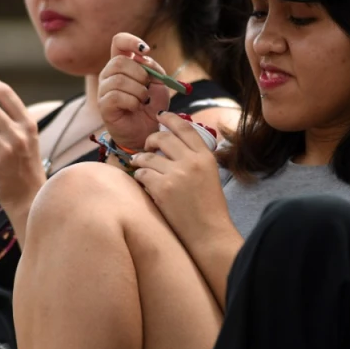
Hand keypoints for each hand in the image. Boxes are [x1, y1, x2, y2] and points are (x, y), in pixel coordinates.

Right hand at [98, 33, 170, 151]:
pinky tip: (135, 107)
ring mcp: (104, 89)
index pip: (119, 42)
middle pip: (119, 62)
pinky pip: (116, 96)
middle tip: (147, 87)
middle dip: (140, 74)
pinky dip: (132, 102)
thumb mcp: (159, 84)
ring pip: (118, 80)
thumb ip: (153, 69)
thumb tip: (144, 59)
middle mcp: (109, 74)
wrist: (148, 130)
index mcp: (122, 64)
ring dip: (138, 91)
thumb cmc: (152, 106)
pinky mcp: (103, 105)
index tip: (145, 51)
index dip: (131, 41)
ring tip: (143, 100)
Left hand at [130, 112, 226, 243]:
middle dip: (151, 139)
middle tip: (147, 146)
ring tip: (139, 163)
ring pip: (148, 156)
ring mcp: (176, 174)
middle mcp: (191, 161)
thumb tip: (175, 143)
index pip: (185, 128)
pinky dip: (140, 175)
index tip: (161, 116)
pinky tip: (142, 180)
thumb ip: (195, 158)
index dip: (170, 119)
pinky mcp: (162, 188)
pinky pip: (142, 173)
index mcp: (205, 156)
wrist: (208, 232)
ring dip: (140, 158)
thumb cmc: (210, 207)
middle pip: (163, 137)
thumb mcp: (211, 174)